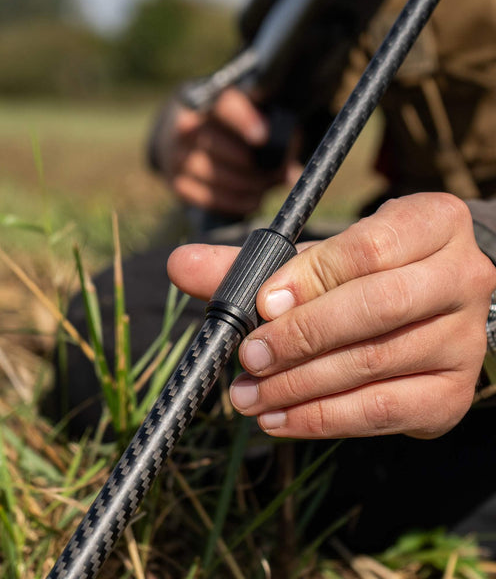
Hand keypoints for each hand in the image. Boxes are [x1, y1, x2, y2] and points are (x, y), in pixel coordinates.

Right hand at [153, 88, 300, 215]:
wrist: (185, 134)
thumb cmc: (228, 123)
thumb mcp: (249, 114)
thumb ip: (274, 132)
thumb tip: (289, 171)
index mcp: (207, 100)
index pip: (223, 105)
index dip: (243, 120)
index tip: (262, 137)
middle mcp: (186, 126)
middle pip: (220, 147)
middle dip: (254, 164)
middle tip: (278, 171)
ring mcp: (178, 156)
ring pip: (216, 176)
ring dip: (248, 186)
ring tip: (267, 186)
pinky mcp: (178, 183)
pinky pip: (209, 198)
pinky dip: (236, 202)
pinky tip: (253, 199)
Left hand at [167, 193, 495, 438]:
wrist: (429, 309)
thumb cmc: (362, 273)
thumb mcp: (317, 256)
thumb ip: (251, 263)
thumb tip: (180, 264)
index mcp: (432, 223)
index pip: (369, 247)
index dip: (311, 277)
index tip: (262, 303)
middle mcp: (461, 278)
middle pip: (376, 307)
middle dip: (300, 337)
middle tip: (246, 358)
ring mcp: (462, 341)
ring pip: (374, 364)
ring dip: (299, 386)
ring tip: (246, 396)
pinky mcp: (450, 394)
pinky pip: (382, 411)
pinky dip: (322, 418)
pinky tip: (278, 418)